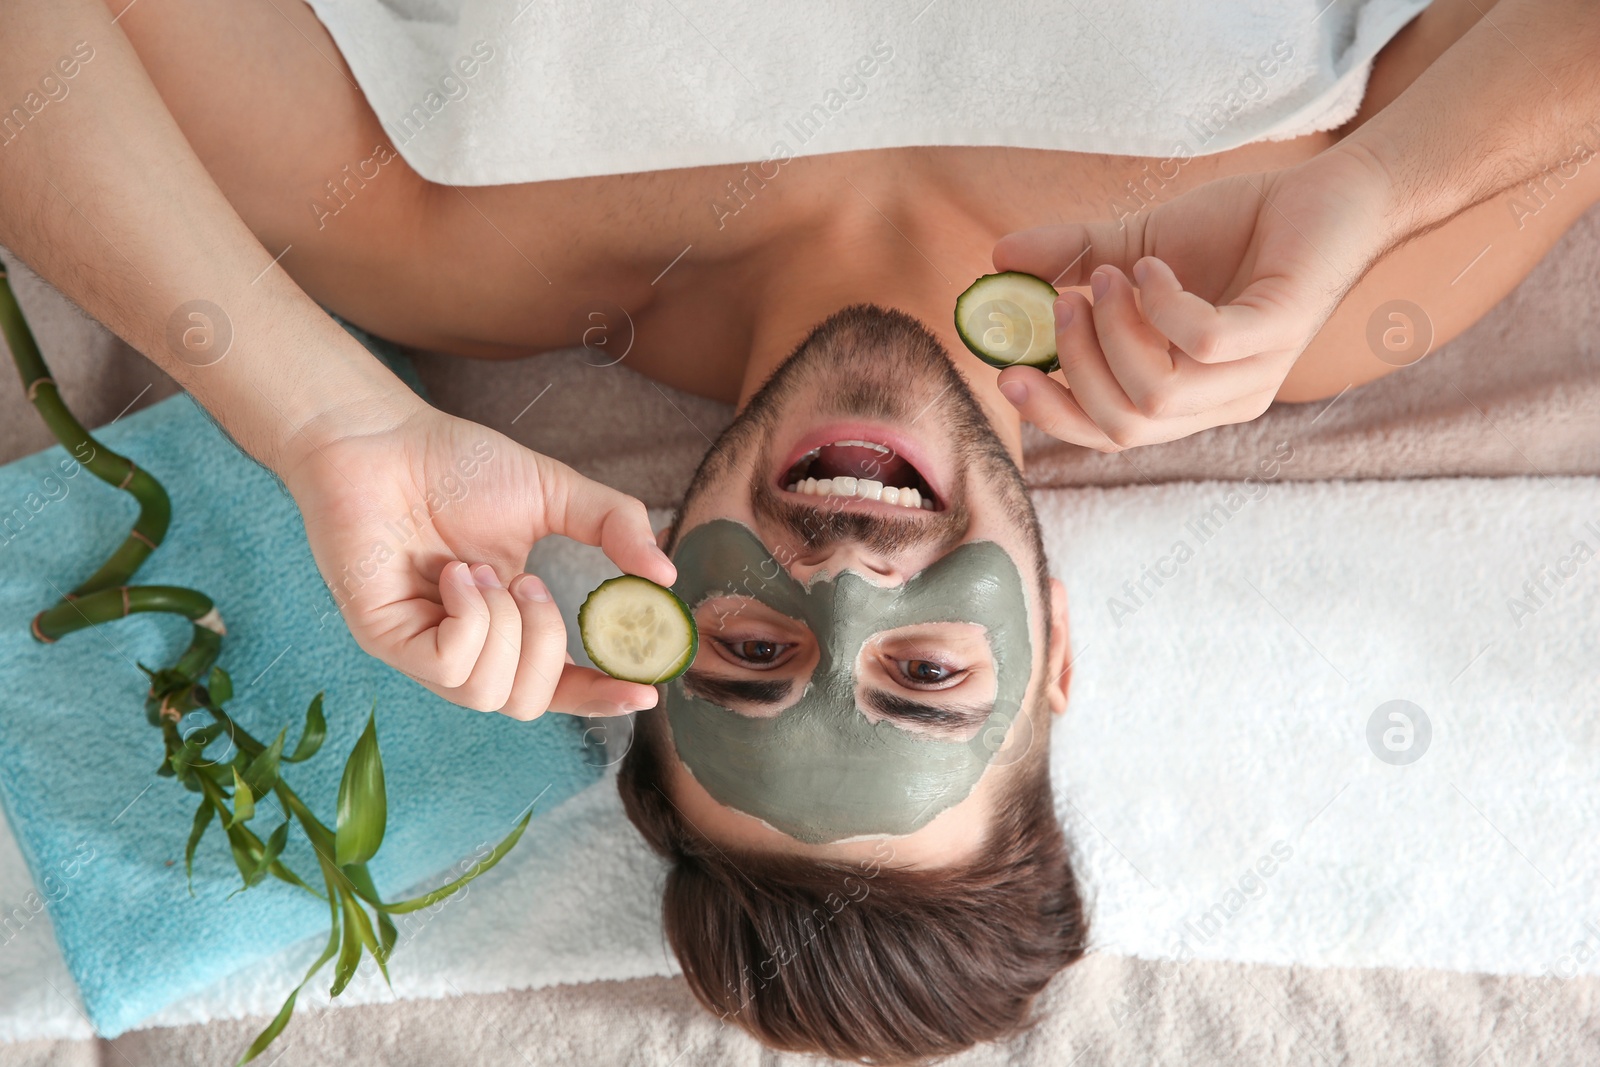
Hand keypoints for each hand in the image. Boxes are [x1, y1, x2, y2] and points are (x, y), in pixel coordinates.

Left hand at [278, 403, 676, 718]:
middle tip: (532, 583)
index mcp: (507, 621)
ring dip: (505, 627)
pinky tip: (456, 574)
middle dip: (546, 646)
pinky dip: (469, 619)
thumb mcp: (557, 493)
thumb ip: (616, 527)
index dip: (600, 698)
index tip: (644, 691)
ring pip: (489, 694)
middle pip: (525, 703)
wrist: (383, 437)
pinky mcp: (385, 639)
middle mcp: (464, 645)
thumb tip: (666, 576)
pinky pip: (450, 666)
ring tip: (483, 570)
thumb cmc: (457, 463)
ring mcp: (421, 647)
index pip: (556, 686)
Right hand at [991, 146, 1393, 450]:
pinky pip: (1201, 344)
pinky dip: (1162, 304)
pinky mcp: (1280, 332)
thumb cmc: (1242, 228)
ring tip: (1114, 275)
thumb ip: (1075, 258)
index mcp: (1188, 397)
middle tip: (1064, 301)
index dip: (1053, 414)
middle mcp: (1221, 401)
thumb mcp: (1138, 245)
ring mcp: (1255, 373)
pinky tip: (1157, 266)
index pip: (1108, 435)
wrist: (1329, 193)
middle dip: (1076, 366)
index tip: (1006, 371)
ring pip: (1155, 393)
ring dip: (1115, 330)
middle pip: (1123, 425)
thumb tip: (999, 257)